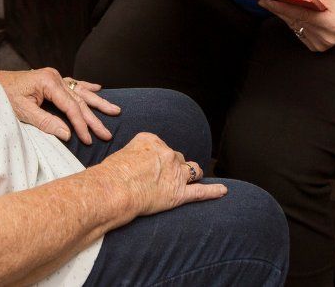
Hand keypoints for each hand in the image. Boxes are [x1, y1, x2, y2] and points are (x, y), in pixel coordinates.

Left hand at [0, 68, 120, 144]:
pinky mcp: (51, 79)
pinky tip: (98, 89)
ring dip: (97, 103)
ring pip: (80, 92)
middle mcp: (55, 77)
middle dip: (94, 118)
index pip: (71, 107)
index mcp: (48, 82)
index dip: (81, 125)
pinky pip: (73, 84)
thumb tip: (68, 134)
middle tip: (107, 134)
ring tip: (115, 110)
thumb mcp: (22, 111)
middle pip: (79, 101)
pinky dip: (86, 87)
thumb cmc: (4, 96)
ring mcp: (54, 77)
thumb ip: (46, 122)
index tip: (88, 140)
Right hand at [100, 132, 225, 215]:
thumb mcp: (121, 154)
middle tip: (160, 178)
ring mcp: (175, 173)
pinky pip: (200, 192)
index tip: (150, 166)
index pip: (161, 147)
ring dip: (192, 174)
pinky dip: (214, 191)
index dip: (157, 159)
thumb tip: (136, 165)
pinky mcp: (179, 193)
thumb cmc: (111, 174)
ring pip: (192, 170)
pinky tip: (223, 191)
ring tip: (189, 179)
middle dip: (172, 166)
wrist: (113, 189)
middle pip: (177, 158)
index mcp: (152, 140)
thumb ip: (136, 156)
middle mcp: (167, 153)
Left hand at [259, 0, 334, 51]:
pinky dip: (294, 22)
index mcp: (332, 22)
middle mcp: (327, 37)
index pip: (300, 13)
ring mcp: (322, 45)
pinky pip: (299, 32)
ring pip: (294, 26)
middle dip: (278, 8)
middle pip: (294, 20)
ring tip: (275, 3)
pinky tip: (292, 14)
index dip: (281, 6)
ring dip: (285, 15)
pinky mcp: (317, 48)